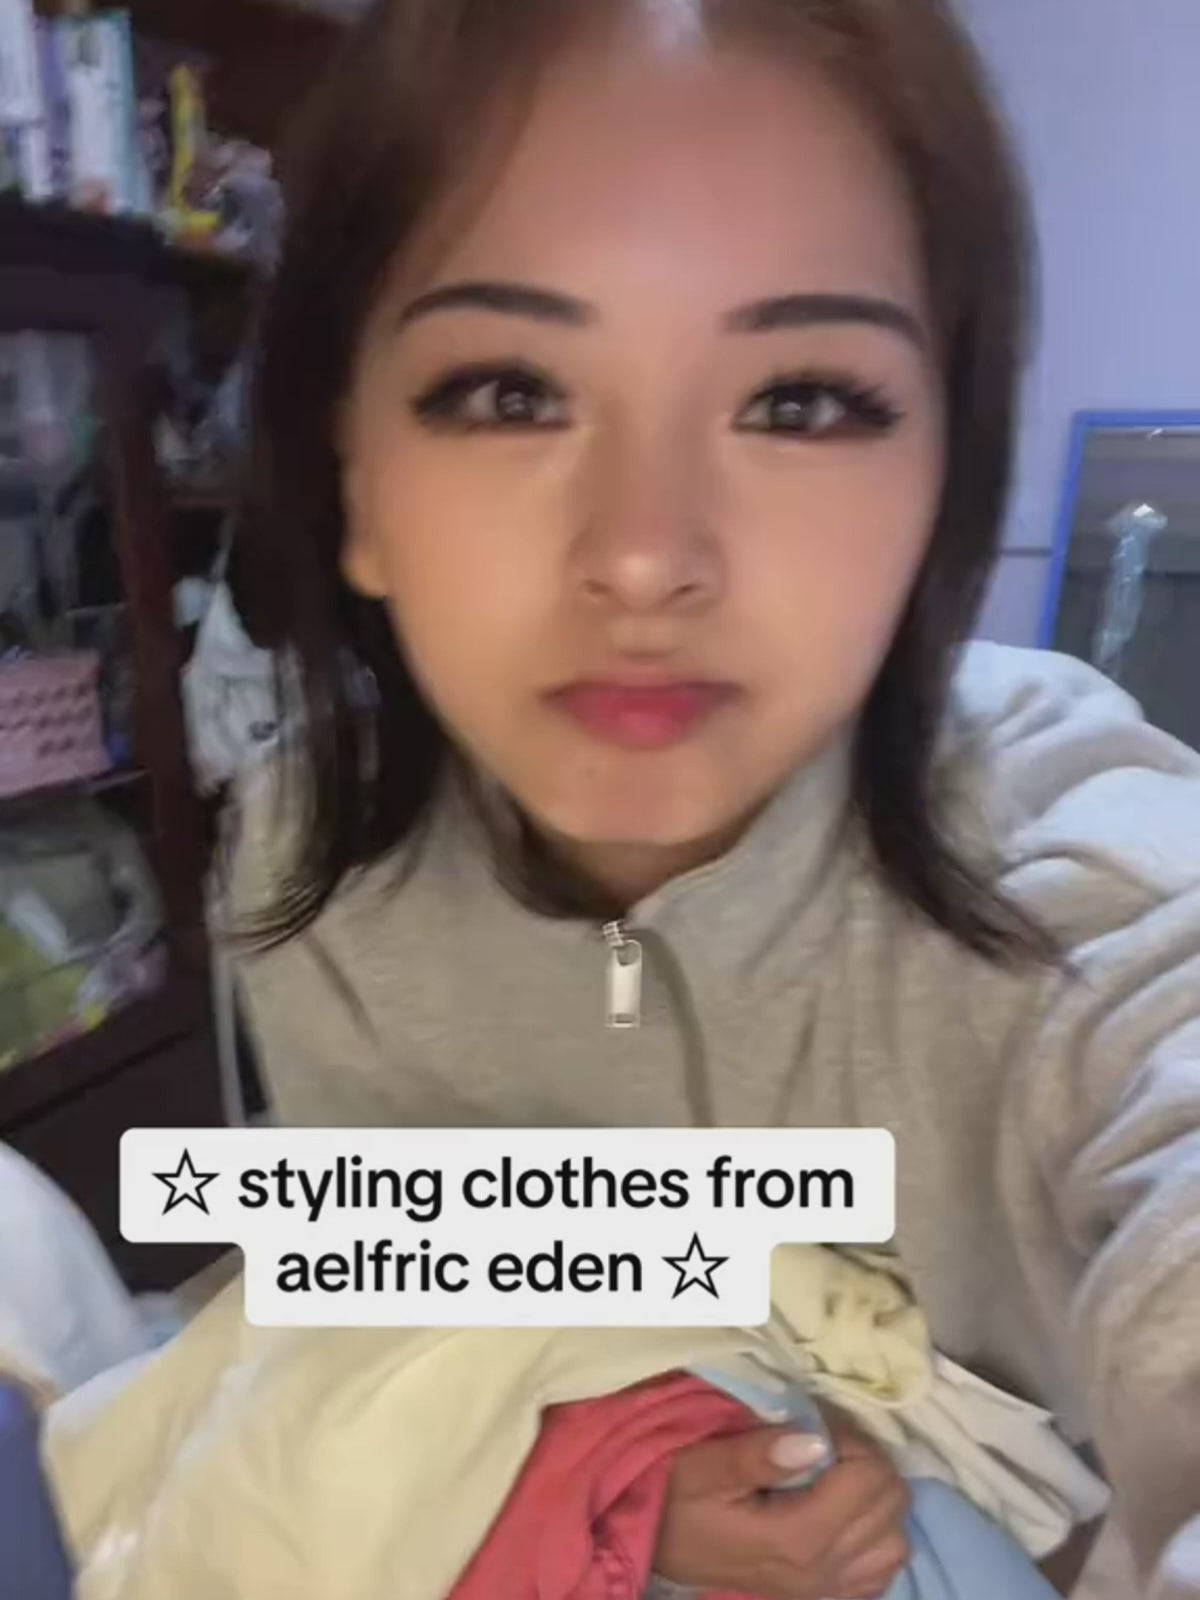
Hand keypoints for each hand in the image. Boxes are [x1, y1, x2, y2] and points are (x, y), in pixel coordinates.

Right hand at [654, 1407, 909, 1599]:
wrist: (658, 1545)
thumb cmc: (678, 1498)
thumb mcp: (703, 1466)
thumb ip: (758, 1454)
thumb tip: (816, 1440)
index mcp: (797, 1537)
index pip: (869, 1479)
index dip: (852, 1439)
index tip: (817, 1425)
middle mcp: (823, 1571)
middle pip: (892, 1506)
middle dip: (868, 1462)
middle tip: (827, 1444)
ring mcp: (828, 1590)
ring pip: (897, 1540)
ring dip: (878, 1501)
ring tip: (840, 1478)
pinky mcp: (826, 1596)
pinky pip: (883, 1570)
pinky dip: (877, 1538)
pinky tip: (846, 1516)